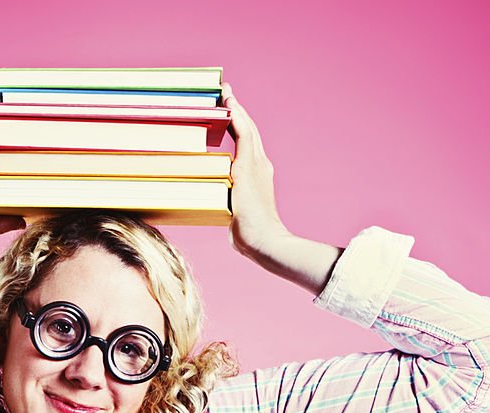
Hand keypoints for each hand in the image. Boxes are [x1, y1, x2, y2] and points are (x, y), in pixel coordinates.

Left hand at [220, 84, 341, 294]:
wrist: (264, 242)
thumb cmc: (251, 236)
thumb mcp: (236, 216)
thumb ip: (230, 209)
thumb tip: (224, 217)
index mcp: (257, 174)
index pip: (246, 144)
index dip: (238, 126)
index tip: (229, 112)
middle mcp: (260, 165)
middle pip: (248, 131)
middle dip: (237, 111)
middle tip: (226, 93)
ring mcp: (256, 164)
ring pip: (246, 128)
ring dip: (236, 108)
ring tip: (225, 92)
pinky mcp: (248, 166)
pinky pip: (243, 134)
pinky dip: (236, 117)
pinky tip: (229, 104)